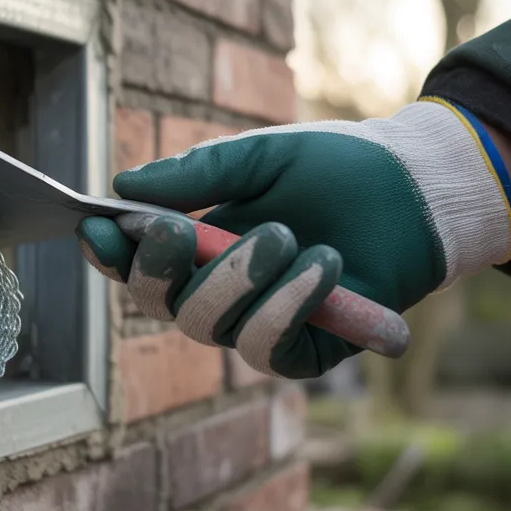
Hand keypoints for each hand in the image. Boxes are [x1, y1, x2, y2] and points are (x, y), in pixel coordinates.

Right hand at [78, 99, 510, 377]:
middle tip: (178, 229)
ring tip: (285, 233)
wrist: (413, 189)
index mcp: (198, 245)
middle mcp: (219, 291)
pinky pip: (269, 349)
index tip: (97, 225)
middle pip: (159, 304)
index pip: (136, 262)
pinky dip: (287, 306)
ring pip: (210, 326)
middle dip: (161, 268)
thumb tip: (124, 185)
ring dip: (238, 279)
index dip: (110, 251)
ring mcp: (259, 324)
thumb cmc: (333, 168)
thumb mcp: (260, 157)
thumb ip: (197, 174)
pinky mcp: (305, 352)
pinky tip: (322, 265)